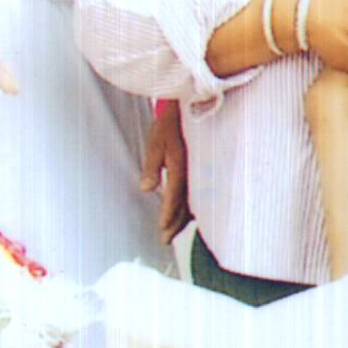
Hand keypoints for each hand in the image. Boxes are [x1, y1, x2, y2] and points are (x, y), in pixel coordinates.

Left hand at [139, 102, 190, 242]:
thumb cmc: (169, 123)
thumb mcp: (156, 141)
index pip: (175, 195)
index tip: (162, 229)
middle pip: (185, 204)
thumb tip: (145, 189)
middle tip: (164, 240)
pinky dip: (192, 206)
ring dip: (183, 218)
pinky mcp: (201, 171)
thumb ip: (151, 165)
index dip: (168, 213)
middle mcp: (193, 172)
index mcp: (181, 165)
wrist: (191, 106)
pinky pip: (198, 193)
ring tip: (173, 232)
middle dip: (174, 223)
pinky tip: (189, 215)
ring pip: (194, 201)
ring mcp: (200, 172)